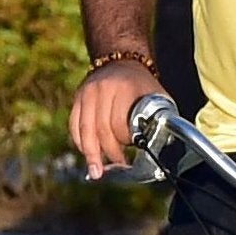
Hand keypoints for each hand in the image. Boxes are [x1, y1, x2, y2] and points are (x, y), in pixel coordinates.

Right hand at [69, 61, 160, 178]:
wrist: (120, 62)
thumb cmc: (143, 86)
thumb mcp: (158, 97)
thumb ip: (158, 120)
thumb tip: (161, 148)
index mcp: (125, 89)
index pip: (119, 123)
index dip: (125, 142)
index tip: (132, 155)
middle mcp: (102, 90)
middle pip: (100, 128)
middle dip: (109, 152)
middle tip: (117, 167)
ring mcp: (87, 93)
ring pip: (84, 129)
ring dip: (91, 153)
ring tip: (96, 172)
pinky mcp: (77, 98)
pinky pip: (74, 125)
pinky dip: (80, 142)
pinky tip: (88, 154)